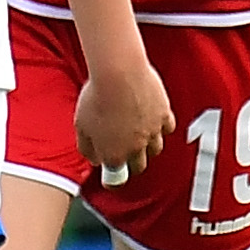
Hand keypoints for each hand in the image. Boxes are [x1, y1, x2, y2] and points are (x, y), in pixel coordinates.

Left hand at [74, 44, 173, 181]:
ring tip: (139, 136)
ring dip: (148, 146)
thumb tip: (94, 158)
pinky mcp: (164, 114)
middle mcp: (135, 148)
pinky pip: (167, 128)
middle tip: (124, 153)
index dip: (113, 177)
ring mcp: (152, 132)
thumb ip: (87, 147)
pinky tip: (153, 121)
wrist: (118, 72)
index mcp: (113, 154)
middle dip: (132, 163)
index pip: (117, 178)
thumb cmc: (97, 96)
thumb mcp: (81, 124)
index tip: (111, 175)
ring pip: (156, 148)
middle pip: (139, 166)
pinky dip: (161, 127)